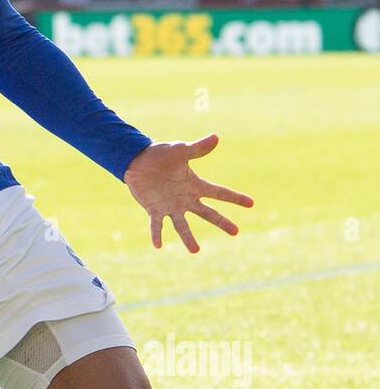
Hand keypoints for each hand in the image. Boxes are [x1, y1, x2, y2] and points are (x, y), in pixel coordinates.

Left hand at [124, 133, 252, 253]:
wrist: (137, 161)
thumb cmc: (160, 155)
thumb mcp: (180, 150)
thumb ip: (197, 149)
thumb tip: (216, 137)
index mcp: (194, 185)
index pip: (218, 192)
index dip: (234, 198)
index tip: (251, 203)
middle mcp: (186, 198)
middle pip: (207, 213)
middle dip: (222, 222)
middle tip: (236, 232)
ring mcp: (171, 206)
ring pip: (182, 225)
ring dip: (188, 238)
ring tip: (195, 251)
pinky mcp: (154, 209)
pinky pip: (157, 225)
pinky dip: (157, 234)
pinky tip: (158, 245)